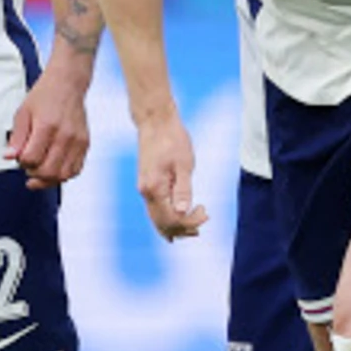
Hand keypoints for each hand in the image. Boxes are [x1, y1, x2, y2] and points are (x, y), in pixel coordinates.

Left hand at [5, 64, 92, 188]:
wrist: (67, 84)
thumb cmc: (44, 96)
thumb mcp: (23, 113)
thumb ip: (16, 137)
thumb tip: (9, 157)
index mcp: (46, 126)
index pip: (31, 159)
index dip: (21, 162)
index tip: (20, 156)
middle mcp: (65, 135)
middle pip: (48, 171)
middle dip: (34, 174)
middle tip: (28, 167)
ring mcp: (77, 141)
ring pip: (63, 175)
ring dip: (49, 179)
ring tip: (40, 173)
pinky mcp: (85, 144)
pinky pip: (76, 170)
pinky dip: (63, 175)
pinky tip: (54, 170)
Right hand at [132, 116, 205, 239]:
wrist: (155, 122)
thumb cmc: (172, 139)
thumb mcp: (184, 164)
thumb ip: (183, 189)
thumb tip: (183, 211)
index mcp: (155, 188)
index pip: (172, 218)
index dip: (189, 222)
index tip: (205, 214)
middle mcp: (146, 192)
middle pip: (162, 223)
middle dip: (182, 229)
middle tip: (201, 226)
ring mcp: (144, 188)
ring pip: (156, 218)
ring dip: (174, 225)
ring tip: (193, 229)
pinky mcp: (146, 183)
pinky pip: (155, 208)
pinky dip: (167, 216)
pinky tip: (178, 218)